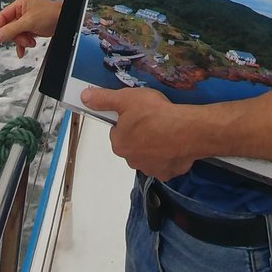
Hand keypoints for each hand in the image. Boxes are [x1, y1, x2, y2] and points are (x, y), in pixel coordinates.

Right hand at [0, 0, 61, 58]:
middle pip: (9, 27)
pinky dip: (23, 44)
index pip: (3, 17)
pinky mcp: (33, 28)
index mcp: (20, 4)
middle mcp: (23, 11)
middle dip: (16, 37)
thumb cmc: (51, 14)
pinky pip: (23, 37)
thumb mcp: (28, 22)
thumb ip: (11, 30)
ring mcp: (28, 20)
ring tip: (30, 42)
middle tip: (23, 40)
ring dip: (22, 41)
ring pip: (17, 34)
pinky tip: (23, 50)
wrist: (66, 19)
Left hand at [80, 86, 197, 180]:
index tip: (140, 113)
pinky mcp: (168, 173)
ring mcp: (151, 169)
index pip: (118, 131)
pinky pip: (165, 163)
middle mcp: (131, 160)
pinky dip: (169, 155)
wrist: (187, 131)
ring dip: (154, 145)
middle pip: (133, 144)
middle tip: (154, 120)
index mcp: (119, 144)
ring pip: (149, 155)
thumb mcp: (126, 99)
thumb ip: (104, 99)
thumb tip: (84, 97)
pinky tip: (175, 143)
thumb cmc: (155, 113)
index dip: (128, 120)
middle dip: (141, 134)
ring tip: (167, 130)